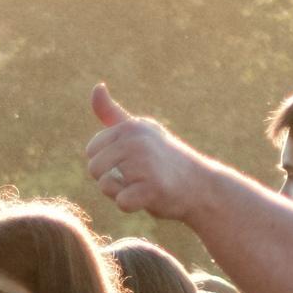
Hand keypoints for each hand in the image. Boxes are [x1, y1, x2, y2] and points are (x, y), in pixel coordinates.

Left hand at [84, 84, 213, 223]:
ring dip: (120, 192)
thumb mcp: (139, 130)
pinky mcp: (153, 188)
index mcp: (131, 127)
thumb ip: (112, 113)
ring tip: (143, 184)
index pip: (91, 150)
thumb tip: (97, 87)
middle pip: (93, 169)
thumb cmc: (163, 159)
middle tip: (137, 175)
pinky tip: (150, 196)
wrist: (201, 185)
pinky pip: (121, 202)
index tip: (130, 159)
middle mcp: (136, 140)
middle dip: (110, 178)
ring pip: (104, 186)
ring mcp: (145, 163)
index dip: (106, 161)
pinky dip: (132, 205)